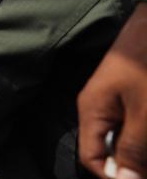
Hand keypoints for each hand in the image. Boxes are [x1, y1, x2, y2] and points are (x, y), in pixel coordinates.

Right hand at [78, 2, 146, 178]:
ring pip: (124, 137)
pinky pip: (131, 124)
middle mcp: (97, 108)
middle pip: (109, 150)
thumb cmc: (145, 65)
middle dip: (134, 162)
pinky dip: (143, 133)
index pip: (92, 158)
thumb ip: (132, 148)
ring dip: (141, 147)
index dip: (115, 175)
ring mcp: (113, 100)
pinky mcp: (128, 95)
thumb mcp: (144, 113)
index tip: (139, 177)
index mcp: (92, 112)